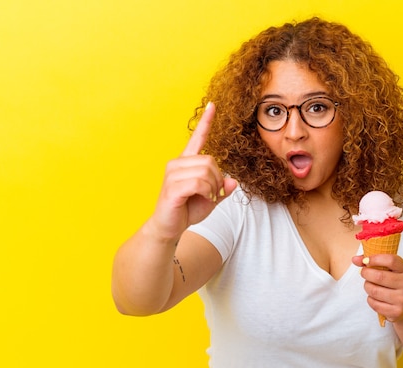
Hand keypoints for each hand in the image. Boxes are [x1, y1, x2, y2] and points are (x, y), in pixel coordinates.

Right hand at [147, 102, 236, 241]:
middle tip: (213, 194)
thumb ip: (222, 189)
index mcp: (186, 162)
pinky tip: (202, 198)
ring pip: (206, 172)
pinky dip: (206, 192)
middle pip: (210, 161)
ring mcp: (172, 174)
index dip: (206, 122)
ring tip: (206, 197)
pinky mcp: (172, 187)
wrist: (169, 227)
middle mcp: (177, 163)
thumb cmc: (187, 211)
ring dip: (213, 188)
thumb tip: (233, 181)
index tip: (213, 105)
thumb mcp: (210, 199)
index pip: (198, 137)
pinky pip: (198, 183)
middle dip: (218, 180)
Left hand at [352, 254, 402, 322]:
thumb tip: (355, 259)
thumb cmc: (393, 282)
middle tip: (364, 273)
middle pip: (379, 276)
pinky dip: (370, 299)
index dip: (375, 259)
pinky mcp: (396, 311)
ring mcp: (402, 298)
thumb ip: (371, 261)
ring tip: (370, 285)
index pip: (391, 261)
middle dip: (366, 273)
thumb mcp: (388, 269)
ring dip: (367, 286)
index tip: (366, 260)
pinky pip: (374, 304)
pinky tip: (375, 297)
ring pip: (374, 291)